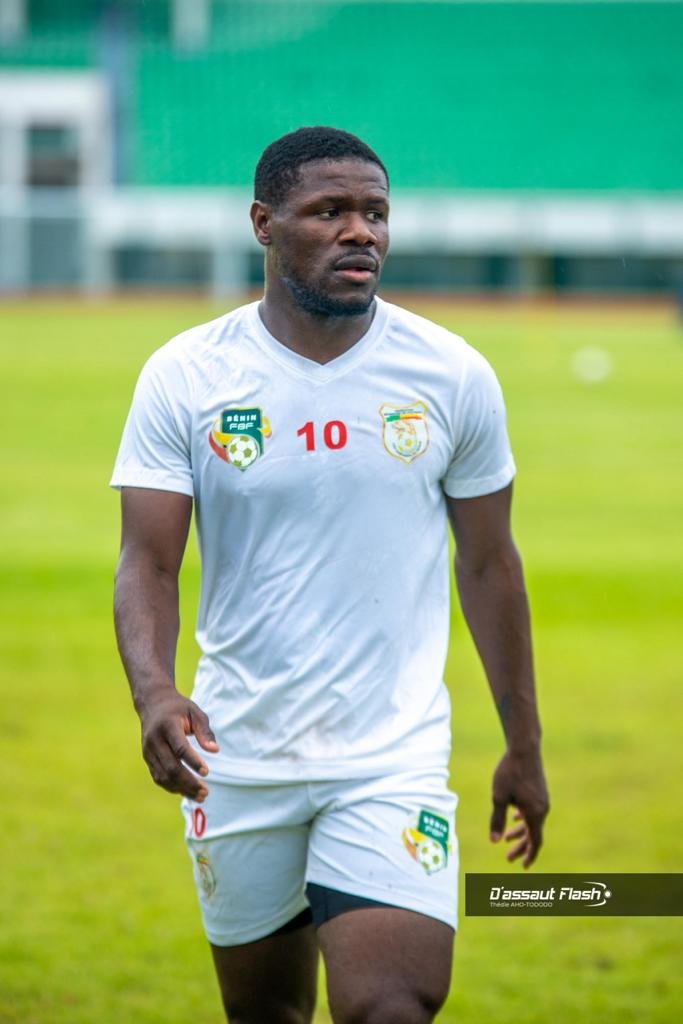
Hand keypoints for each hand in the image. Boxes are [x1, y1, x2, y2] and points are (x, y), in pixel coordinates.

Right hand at [140, 690, 218, 801]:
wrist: (153, 704)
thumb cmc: (179, 708)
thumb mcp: (195, 712)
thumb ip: (204, 731)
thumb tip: (215, 750)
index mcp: (167, 726)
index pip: (180, 748)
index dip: (193, 761)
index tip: (206, 772)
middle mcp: (155, 740)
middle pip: (171, 767)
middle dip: (189, 782)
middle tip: (206, 792)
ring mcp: (148, 751)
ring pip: (163, 776)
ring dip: (182, 789)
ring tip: (200, 796)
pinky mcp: (147, 758)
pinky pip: (158, 777)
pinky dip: (172, 787)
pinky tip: (186, 791)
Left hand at [489, 748, 548, 867]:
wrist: (524, 749)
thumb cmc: (509, 772)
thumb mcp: (498, 797)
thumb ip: (497, 820)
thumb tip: (494, 841)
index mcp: (534, 813)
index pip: (535, 841)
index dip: (529, 855)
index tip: (523, 866)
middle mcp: (542, 809)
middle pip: (534, 834)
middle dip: (521, 847)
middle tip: (508, 858)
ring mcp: (543, 800)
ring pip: (533, 822)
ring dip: (521, 832)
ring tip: (507, 839)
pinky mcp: (540, 791)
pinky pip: (533, 811)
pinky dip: (524, 819)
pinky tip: (515, 818)